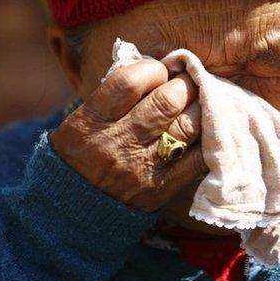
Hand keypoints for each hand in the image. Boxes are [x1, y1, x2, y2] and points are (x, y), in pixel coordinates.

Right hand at [50, 59, 205, 211]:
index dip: (154, 69)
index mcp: (92, 121)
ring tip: (202, 102)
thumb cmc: (79, 155)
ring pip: (188, 127)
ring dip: (202, 108)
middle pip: (167, 102)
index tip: (161, 70)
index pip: (131, 81)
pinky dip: (209, 141)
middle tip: (190, 82)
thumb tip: (156, 68)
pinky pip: (198, 160)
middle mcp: (117, 143)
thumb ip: (115, 95)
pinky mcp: (161, 190)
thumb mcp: (83, 120)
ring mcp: (141, 169)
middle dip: (185, 84)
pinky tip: (208, 131)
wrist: (71, 212)